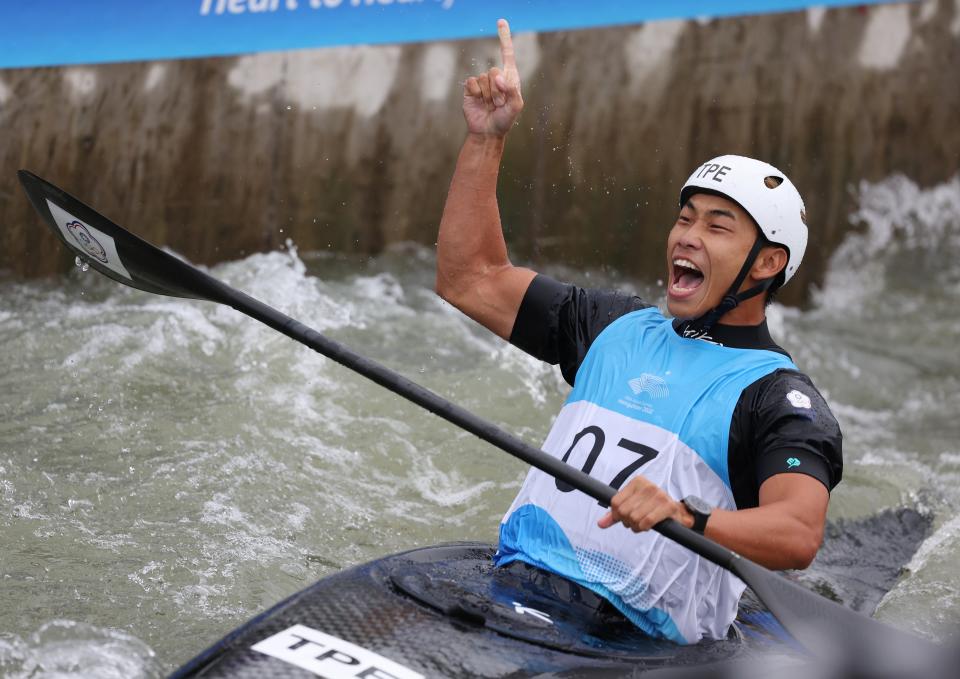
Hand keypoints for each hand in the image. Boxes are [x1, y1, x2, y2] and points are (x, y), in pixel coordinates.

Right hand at [462, 19, 523, 137]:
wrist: (487, 132)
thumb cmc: (505, 120)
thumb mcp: (516, 106)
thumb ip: (512, 90)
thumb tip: (498, 77)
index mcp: (509, 77)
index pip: (507, 53)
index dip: (504, 37)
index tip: (501, 21)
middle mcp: (495, 78)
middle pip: (494, 71)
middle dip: (498, 91)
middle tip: (499, 104)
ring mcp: (482, 83)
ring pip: (484, 79)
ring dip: (489, 96)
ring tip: (490, 106)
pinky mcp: (470, 89)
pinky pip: (472, 83)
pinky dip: (477, 94)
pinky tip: (479, 103)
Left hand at [598, 476, 691, 532]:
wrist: (677, 513)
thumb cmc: (652, 508)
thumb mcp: (632, 507)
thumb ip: (615, 514)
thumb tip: (600, 524)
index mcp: (637, 482)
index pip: (615, 502)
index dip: (617, 515)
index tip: (625, 517)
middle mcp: (647, 485)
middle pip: (623, 511)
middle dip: (627, 521)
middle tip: (635, 522)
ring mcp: (658, 495)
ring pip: (634, 518)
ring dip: (636, 526)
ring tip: (642, 523)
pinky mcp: (667, 506)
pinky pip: (646, 521)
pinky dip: (644, 527)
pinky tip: (648, 526)